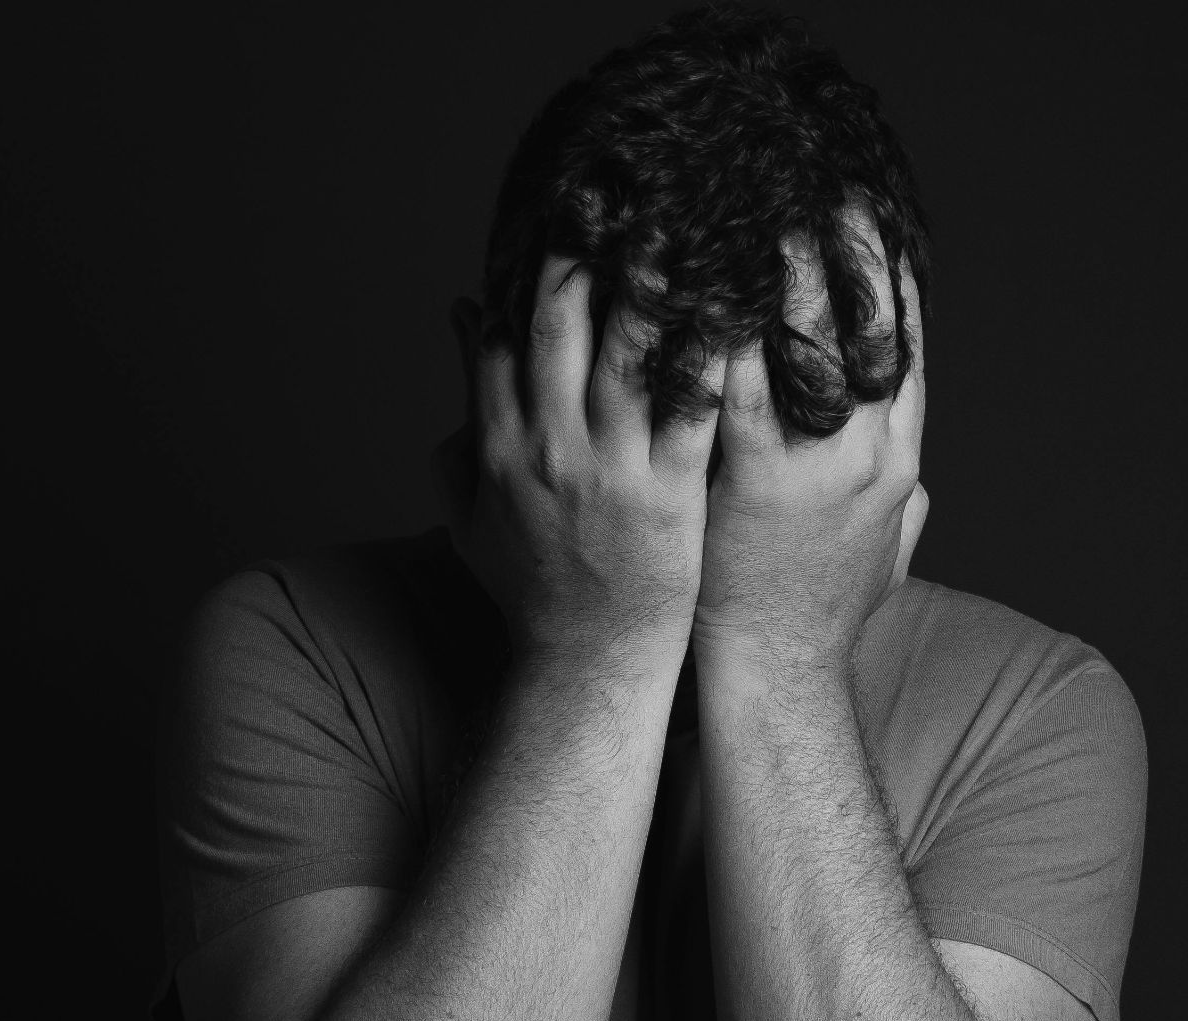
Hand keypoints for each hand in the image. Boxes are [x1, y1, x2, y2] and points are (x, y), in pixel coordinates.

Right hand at [432, 256, 723, 673]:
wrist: (586, 664)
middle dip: (585, 252)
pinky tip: (732, 308)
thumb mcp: (468, 512)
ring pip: (626, 355)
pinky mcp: (666, 495)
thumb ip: (455, 424)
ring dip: (651, 283)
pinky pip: (689, 410)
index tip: (550, 215)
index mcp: (497, 445)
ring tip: (678, 221)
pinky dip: (707, 355)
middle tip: (615, 189)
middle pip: (560, 327)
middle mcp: (547, 447)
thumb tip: (454, 328)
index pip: (502, 337)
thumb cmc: (532, 590)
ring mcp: (607, 470)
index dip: (524, 270)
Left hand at [693, 216, 927, 671]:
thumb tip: (915, 476)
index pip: (905, 347)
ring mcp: (817, 466)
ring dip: (784, 275)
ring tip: (759, 213)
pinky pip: (742, 386)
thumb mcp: (885, 555)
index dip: (891, 280)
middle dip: (846, 255)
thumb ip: (900, 504)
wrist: (781, 676)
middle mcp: (870, 453)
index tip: (874, 223)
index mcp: (899, 459)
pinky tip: (702, 287)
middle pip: (867, 328)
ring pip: (809, 345)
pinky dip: (726, 332)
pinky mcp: (758, 482)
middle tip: (822, 190)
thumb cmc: (820, 615)